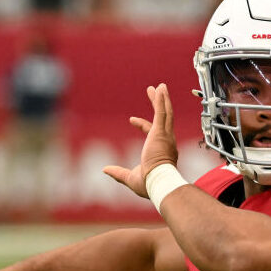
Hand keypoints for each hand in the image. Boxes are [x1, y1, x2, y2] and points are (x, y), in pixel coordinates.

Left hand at [103, 83, 179, 197]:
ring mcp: (165, 136)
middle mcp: (166, 141)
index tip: (131, 119)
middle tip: (156, 91)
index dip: (142, 125)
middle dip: (159, 104)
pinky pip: (162, 113)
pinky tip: (160, 89)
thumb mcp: (130, 178)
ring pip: (166, 112)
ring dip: (163, 98)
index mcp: (161, 151)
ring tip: (160, 86)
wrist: (159, 182)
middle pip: (164, 118)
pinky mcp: (161, 132)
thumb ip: (118, 173)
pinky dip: (162, 100)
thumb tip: (105, 170)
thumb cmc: (149, 184)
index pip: (152, 132)